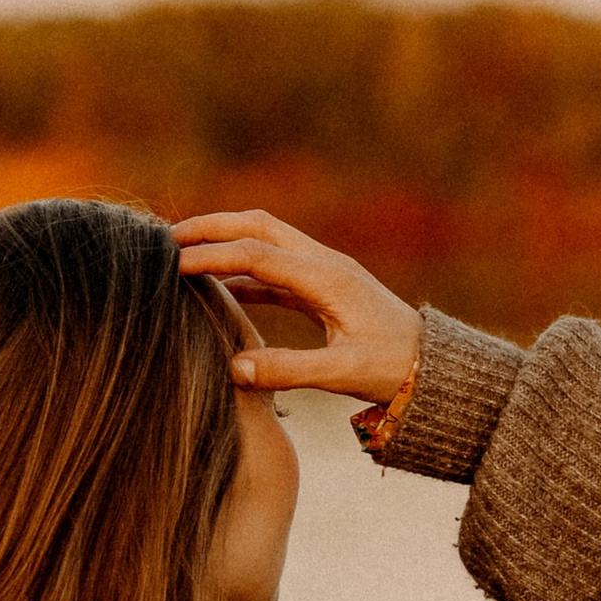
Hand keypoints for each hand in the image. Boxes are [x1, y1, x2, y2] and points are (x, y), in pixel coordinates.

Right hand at [172, 210, 421, 406]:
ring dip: (225, 243)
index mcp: (327, 277)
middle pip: (258, 227)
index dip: (211, 255)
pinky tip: (218, 289)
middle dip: (212, 227)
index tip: (172, 264)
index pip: (256, 253)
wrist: (434, 368)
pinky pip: (275, 270)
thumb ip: (289, 370)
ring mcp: (324, 273)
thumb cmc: (394, 369)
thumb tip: (234, 368)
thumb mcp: (343, 373)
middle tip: (166, 237)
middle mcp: (324, 264)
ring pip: (266, 242)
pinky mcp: (323, 290)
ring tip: (182, 255)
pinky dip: (243, 272)